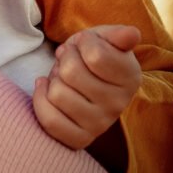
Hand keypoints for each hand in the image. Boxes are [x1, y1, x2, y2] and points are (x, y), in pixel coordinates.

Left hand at [32, 24, 141, 149]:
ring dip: (53, 79)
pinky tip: (46, 89)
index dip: (83, 42)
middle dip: (64, 59)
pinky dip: (40, 100)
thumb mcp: (104, 38)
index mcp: (130, 77)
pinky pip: (50, 120)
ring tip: (64, 78)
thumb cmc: (92, 55)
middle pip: (71, 72)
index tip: (85, 44)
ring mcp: (100, 125)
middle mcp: (119, 104)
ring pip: (57, 94)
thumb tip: (132, 34)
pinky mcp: (80, 138)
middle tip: (70, 61)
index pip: (95, 55)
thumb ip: (117, 35)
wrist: (82, 79)